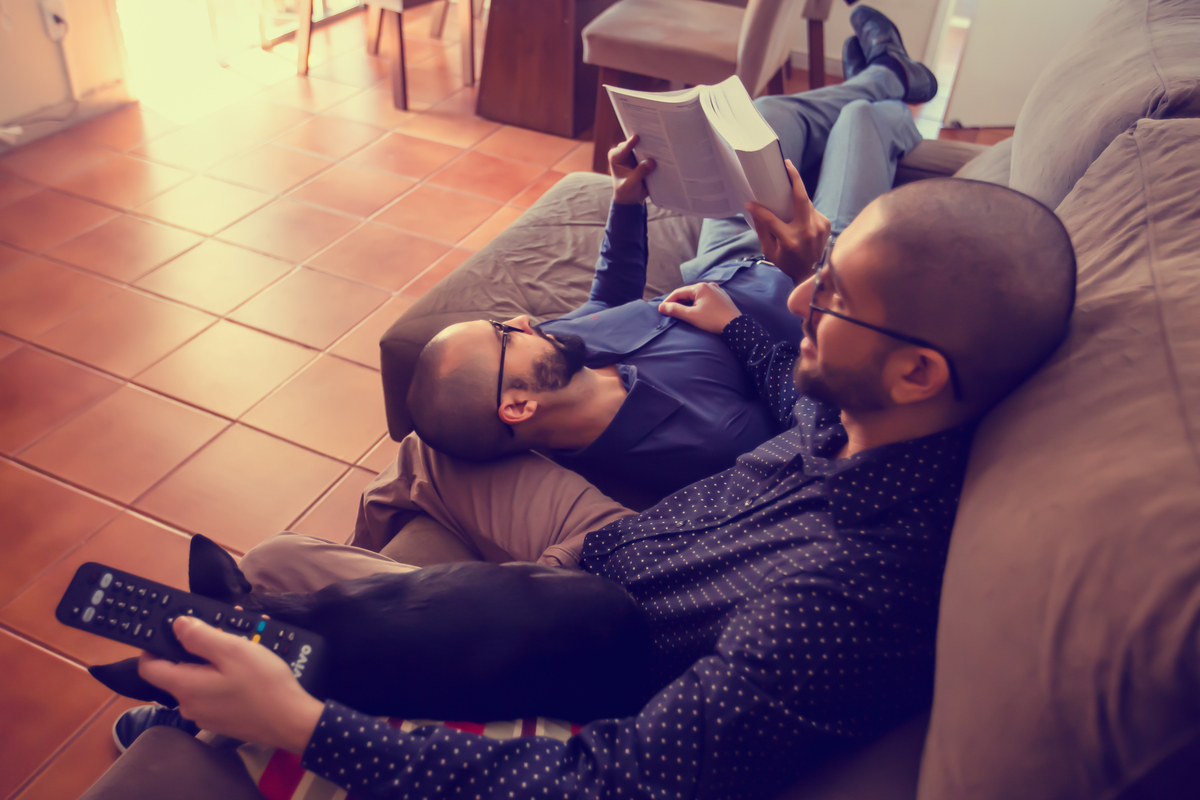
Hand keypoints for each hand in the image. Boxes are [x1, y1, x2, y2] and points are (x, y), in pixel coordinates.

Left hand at [138, 616, 323, 754]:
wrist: (292, 722)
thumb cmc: (263, 684)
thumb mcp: (233, 650)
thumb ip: (200, 636)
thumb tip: (177, 625)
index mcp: (185, 687)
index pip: (148, 667)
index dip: (153, 645)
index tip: (172, 629)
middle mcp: (189, 705)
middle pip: (177, 671)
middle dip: (196, 647)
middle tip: (223, 631)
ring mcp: (205, 715)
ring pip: (198, 680)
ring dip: (214, 660)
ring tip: (243, 644)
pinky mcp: (221, 720)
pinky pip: (213, 692)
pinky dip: (223, 676)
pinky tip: (247, 667)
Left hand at [608, 135, 655, 204]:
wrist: (631, 198)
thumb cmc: (626, 191)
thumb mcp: (631, 184)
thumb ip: (639, 172)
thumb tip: (651, 161)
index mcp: (616, 156)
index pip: (624, 148)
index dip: (631, 142)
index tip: (638, 137)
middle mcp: (624, 152)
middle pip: (636, 143)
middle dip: (644, 140)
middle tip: (654, 136)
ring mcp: (635, 154)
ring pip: (645, 146)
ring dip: (653, 145)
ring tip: (662, 142)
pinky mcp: (644, 157)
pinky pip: (651, 152)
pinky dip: (657, 152)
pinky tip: (665, 152)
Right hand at [657, 282, 741, 333]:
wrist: (736, 327)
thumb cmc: (713, 320)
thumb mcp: (691, 316)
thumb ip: (675, 310)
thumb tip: (662, 307)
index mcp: (700, 287)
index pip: (679, 292)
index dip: (668, 301)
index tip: (661, 309)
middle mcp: (709, 285)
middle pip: (688, 293)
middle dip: (678, 302)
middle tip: (670, 311)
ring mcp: (717, 291)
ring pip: (697, 296)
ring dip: (688, 303)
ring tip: (681, 312)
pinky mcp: (722, 298)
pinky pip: (706, 298)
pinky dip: (698, 304)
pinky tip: (696, 311)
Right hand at [745, 159, 830, 283]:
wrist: (812, 274)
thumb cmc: (788, 263)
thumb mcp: (770, 252)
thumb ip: (763, 231)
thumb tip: (754, 210)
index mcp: (790, 240)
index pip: (771, 219)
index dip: (758, 209)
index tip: (750, 202)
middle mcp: (807, 231)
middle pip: (801, 198)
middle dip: (795, 178)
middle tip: (787, 165)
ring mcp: (819, 227)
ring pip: (807, 202)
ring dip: (797, 195)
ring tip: (788, 187)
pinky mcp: (826, 224)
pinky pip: (812, 210)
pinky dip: (804, 208)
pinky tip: (798, 211)